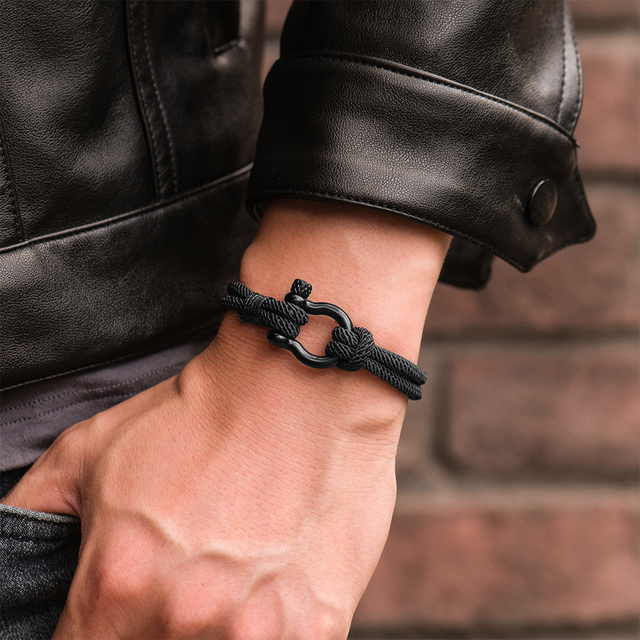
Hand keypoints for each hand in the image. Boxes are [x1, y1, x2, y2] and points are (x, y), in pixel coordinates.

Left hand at [1, 201, 449, 638]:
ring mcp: (260, 631)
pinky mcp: (320, 628)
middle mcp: (185, 618)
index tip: (108, 618)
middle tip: (176, 583)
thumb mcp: (93, 448)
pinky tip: (270, 585)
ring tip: (227, 580)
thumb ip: (31, 516)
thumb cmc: (205, 408)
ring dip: (212, 632)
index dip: (87, 635)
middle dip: (147, 630)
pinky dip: (266, 630)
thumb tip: (7, 555)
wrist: (307, 381)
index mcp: (119, 581)